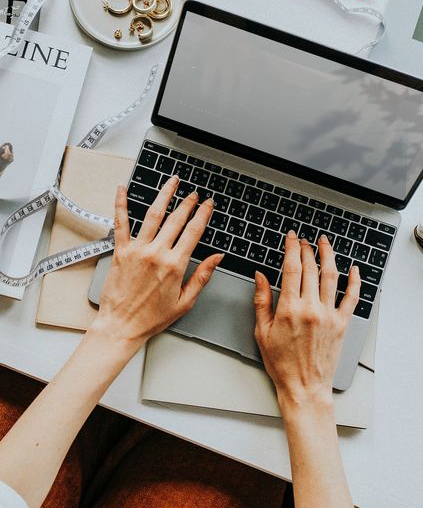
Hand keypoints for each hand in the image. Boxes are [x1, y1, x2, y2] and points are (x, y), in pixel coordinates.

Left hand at [91, 176, 222, 352]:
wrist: (121, 325)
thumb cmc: (151, 318)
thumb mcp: (185, 301)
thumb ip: (202, 276)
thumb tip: (217, 258)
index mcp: (175, 265)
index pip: (193, 232)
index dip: (203, 214)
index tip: (208, 204)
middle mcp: (156, 253)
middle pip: (176, 219)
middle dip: (188, 202)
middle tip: (194, 193)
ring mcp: (137, 250)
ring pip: (153, 214)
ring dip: (164, 195)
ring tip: (172, 182)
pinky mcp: (121, 251)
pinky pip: (121, 222)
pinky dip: (121, 203)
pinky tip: (122, 189)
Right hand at [254, 231, 359, 406]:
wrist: (304, 387)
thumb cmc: (282, 364)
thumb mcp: (262, 332)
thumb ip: (261, 301)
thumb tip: (260, 277)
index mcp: (289, 309)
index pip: (292, 268)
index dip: (292, 248)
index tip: (291, 238)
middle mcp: (311, 308)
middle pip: (311, 268)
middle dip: (307, 249)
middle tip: (304, 240)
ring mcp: (329, 315)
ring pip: (332, 276)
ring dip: (329, 255)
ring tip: (325, 243)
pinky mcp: (342, 324)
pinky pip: (352, 297)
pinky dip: (355, 281)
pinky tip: (353, 269)